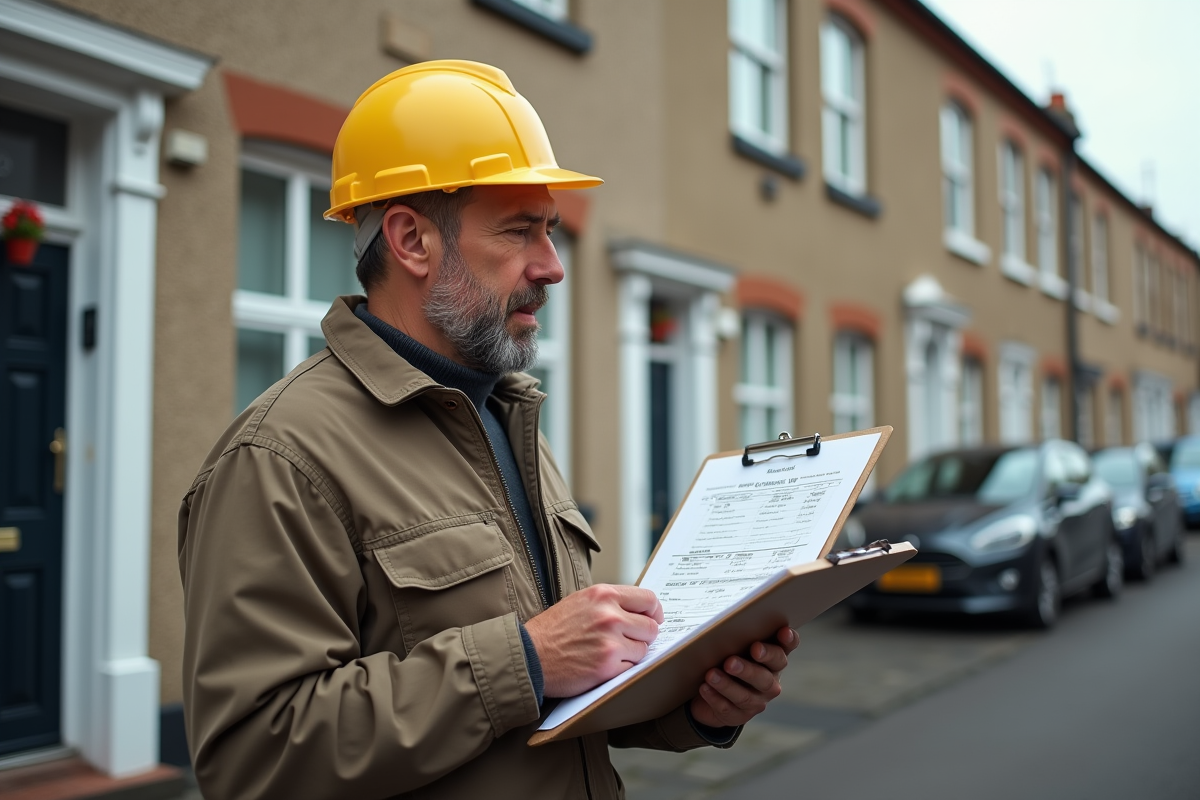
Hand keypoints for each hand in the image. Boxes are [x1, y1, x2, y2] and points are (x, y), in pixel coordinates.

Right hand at [525, 584, 664, 697]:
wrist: (529, 655)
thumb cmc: (552, 630)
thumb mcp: (581, 602)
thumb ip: (609, 602)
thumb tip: (639, 610)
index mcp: (603, 595)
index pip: (648, 599)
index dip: (654, 612)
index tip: (653, 619)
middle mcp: (609, 615)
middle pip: (651, 627)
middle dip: (642, 636)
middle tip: (628, 641)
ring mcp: (610, 641)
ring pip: (643, 649)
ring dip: (630, 654)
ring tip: (606, 653)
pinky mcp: (607, 666)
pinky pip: (630, 667)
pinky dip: (619, 669)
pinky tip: (600, 665)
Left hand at [688, 627, 798, 728]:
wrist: (712, 693)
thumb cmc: (725, 658)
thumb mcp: (732, 645)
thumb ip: (735, 633)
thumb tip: (721, 615)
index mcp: (772, 658)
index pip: (785, 649)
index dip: (788, 641)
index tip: (783, 632)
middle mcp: (770, 681)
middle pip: (766, 676)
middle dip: (749, 669)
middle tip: (731, 661)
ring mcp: (757, 700)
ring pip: (745, 695)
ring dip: (727, 685)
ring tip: (711, 674)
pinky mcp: (739, 715)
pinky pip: (728, 709)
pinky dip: (715, 698)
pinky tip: (704, 688)